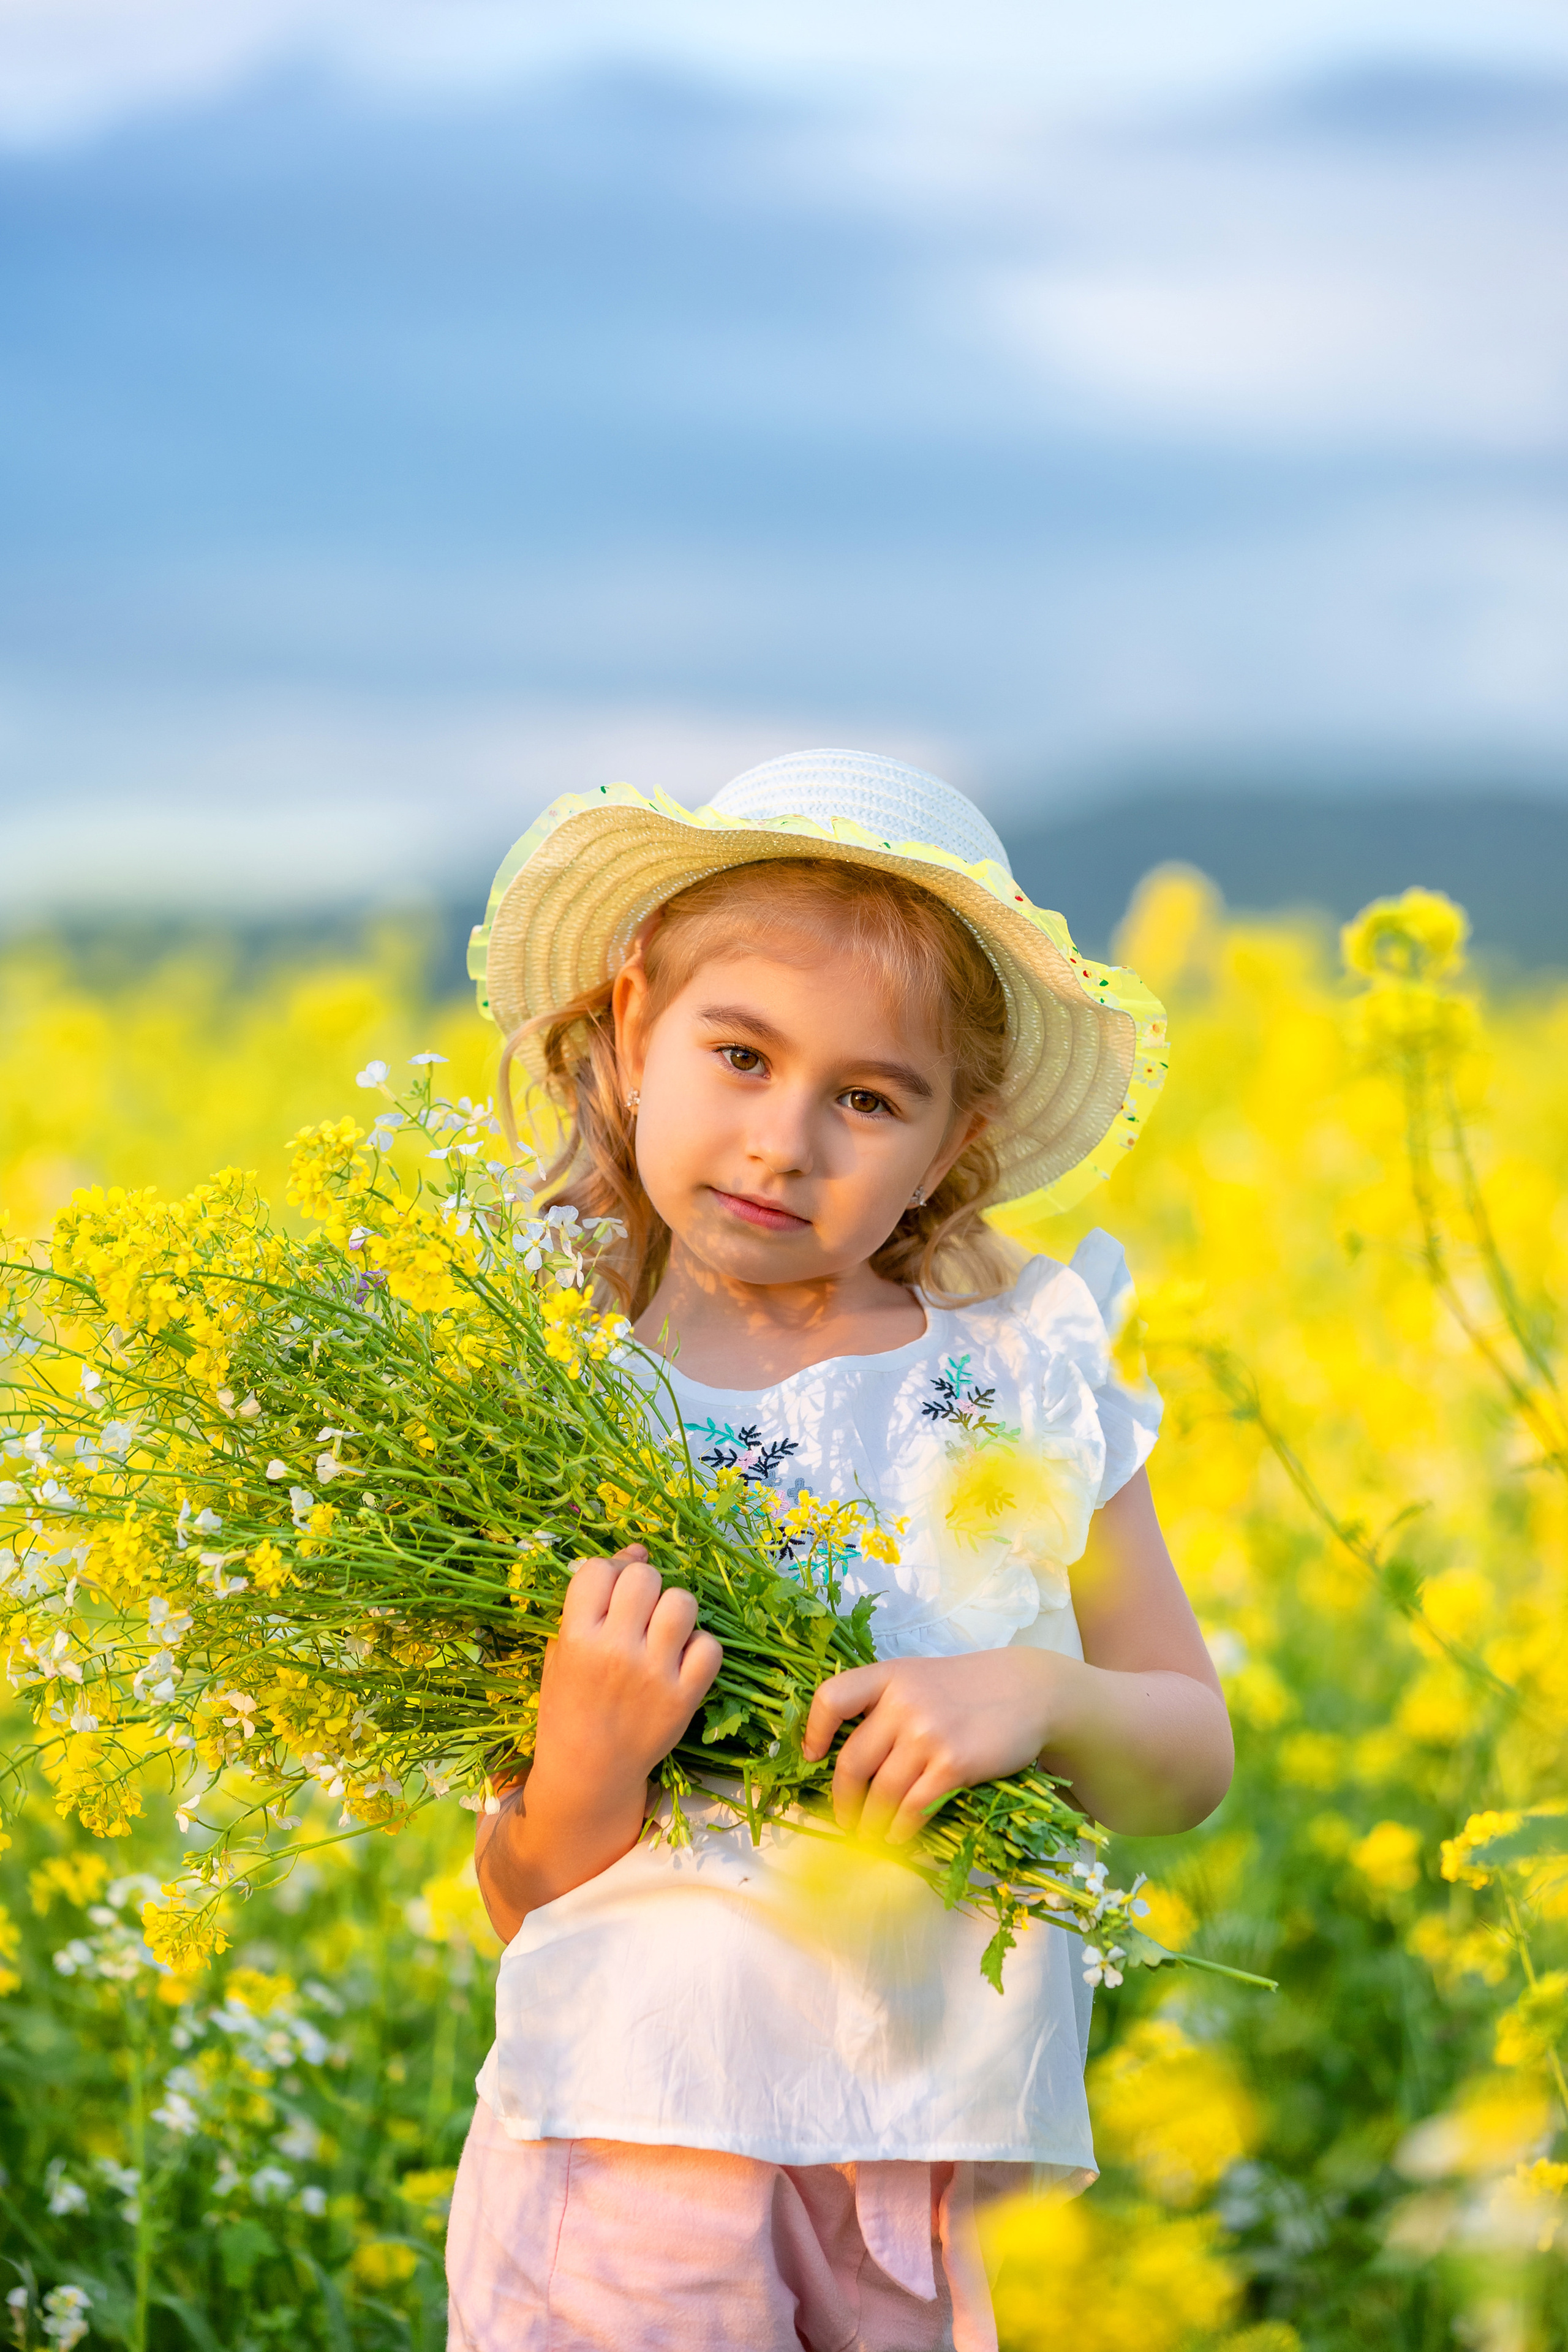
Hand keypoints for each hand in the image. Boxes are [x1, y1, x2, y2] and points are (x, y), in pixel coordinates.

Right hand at [532, 1543, 722, 1797]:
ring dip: (674, 1610)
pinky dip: (700, 1648)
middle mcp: (616, 1651)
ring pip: (682, 1602)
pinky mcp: (685, 1697)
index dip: (608, 1574)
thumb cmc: (569, 1706)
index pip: (598, 1569)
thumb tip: (637, 1552)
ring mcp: (654, 1674)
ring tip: (663, 1632)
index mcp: (577, 1637)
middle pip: (645, 1578)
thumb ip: (591, 1600)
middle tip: (638, 1614)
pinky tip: (681, 1660)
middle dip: (643, 1588)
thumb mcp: (562, 1650)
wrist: (588, 1772)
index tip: (610, 1593)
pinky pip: (710, 1645)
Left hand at [801, 1648, 1058, 1844]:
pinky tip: (898, 1836)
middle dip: (843, 1799)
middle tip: (844, 1820)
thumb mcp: (919, 1678)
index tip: (812, 1757)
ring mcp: (928, 1734)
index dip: (813, 1730)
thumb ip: (885, 1704)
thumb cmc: (966, 1689)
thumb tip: (847, 1755)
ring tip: (870, 1837)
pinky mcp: (954, 1764)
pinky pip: (914, 1807)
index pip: (832, 1698)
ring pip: (882, 1792)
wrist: (1029, 1690)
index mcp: (888, 1676)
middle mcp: (903, 1702)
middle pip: (853, 1761)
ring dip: (871, 1823)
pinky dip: (901, 1829)